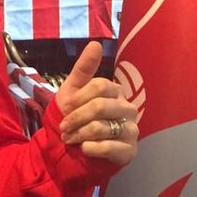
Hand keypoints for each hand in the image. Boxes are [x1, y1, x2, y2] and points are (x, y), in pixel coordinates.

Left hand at [56, 41, 138, 166]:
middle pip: (100, 106)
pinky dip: (90, 148)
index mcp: (116, 93)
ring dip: (79, 134)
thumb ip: (83, 69)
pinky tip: (84, 149)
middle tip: (65, 127)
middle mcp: (128, 109)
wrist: (70, 152)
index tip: (66, 108)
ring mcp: (131, 130)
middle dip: (76, 117)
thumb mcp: (71, 93)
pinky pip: (108, 146)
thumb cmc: (73, 120)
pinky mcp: (129, 151)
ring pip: (102, 127)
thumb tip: (96, 44)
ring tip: (70, 139)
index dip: (78, 98)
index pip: (100, 86)